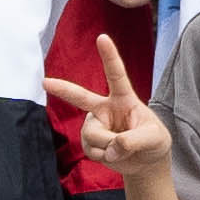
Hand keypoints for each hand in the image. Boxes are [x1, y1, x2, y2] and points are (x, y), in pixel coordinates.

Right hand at [64, 35, 166, 187]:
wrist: (146, 163)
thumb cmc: (154, 142)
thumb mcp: (154, 139)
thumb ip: (135, 141)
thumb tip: (113, 146)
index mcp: (124, 98)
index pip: (116, 75)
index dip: (109, 56)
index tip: (102, 37)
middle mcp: (105, 108)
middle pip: (81, 98)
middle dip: (62, 89)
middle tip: (45, 82)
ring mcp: (95, 125)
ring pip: (93, 135)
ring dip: (110, 148)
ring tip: (123, 150)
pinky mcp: (90, 142)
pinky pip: (92, 151)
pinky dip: (106, 158)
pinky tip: (114, 156)